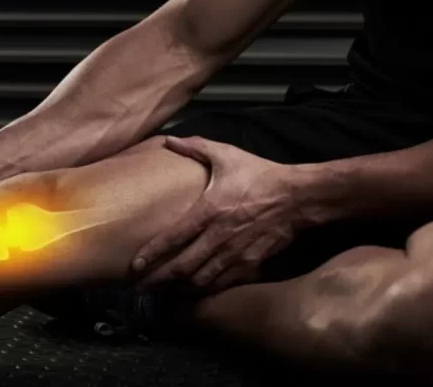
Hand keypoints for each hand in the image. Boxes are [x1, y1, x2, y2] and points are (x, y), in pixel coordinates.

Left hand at [132, 136, 299, 291]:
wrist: (297, 197)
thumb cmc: (260, 175)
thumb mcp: (227, 156)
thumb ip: (196, 148)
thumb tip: (169, 141)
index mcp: (209, 210)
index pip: (174, 237)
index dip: (152, 253)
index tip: (134, 265)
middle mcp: (219, 236)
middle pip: (183, 266)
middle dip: (159, 280)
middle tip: (140, 287)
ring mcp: (236, 254)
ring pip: (202, 280)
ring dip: (180, 288)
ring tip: (163, 292)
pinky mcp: (250, 264)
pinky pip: (223, 283)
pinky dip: (206, 289)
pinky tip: (194, 290)